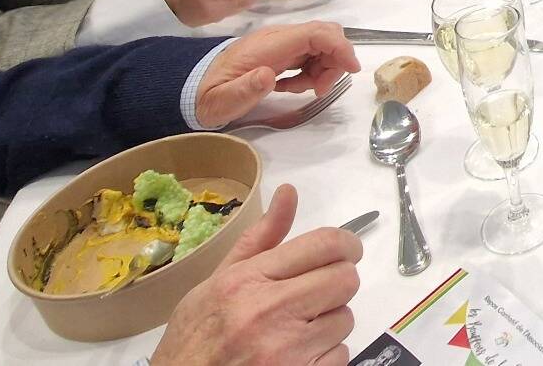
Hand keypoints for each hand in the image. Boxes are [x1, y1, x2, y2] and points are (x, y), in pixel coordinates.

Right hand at [149, 185, 360, 365]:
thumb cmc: (197, 336)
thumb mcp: (216, 281)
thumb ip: (259, 239)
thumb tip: (289, 192)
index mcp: (248, 280)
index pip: (324, 244)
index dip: (346, 244)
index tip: (346, 251)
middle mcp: (269, 311)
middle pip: (345, 279)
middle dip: (337, 282)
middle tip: (316, 292)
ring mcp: (287, 350)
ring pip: (345, 319)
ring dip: (328, 321)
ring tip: (295, 329)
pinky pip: (341, 354)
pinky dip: (325, 354)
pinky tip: (297, 354)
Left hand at [194, 21, 360, 127]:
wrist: (193, 89)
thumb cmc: (208, 97)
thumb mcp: (221, 101)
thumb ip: (244, 89)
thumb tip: (268, 75)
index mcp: (267, 46)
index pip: (314, 33)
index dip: (339, 46)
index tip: (351, 70)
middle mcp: (277, 38)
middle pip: (324, 34)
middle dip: (334, 60)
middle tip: (319, 89)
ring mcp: (280, 43)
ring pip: (321, 45)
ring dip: (323, 68)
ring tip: (300, 91)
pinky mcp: (280, 51)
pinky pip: (310, 54)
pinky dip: (312, 71)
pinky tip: (291, 86)